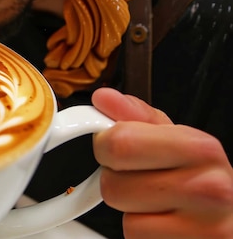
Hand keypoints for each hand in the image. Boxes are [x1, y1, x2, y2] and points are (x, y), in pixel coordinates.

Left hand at [92, 88, 232, 238]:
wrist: (232, 216)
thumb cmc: (201, 177)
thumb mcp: (175, 137)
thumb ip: (135, 116)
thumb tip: (103, 98)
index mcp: (200, 148)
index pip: (119, 143)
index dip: (105, 146)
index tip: (115, 148)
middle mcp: (210, 188)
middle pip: (112, 185)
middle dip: (117, 182)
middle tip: (143, 179)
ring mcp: (207, 229)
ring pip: (124, 219)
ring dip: (132, 212)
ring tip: (158, 203)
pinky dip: (145, 236)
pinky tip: (167, 225)